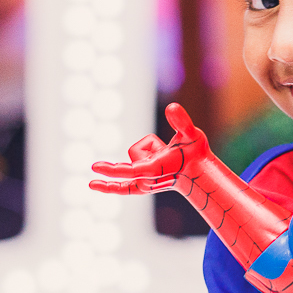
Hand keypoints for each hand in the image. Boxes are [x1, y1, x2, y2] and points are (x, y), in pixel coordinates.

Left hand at [90, 103, 211, 193]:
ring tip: (166, 154)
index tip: (94, 167)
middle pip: (132, 156)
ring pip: (135, 156)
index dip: (111, 169)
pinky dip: (112, 185)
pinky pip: (124, 185)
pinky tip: (94, 184)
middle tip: (126, 160)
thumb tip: (172, 107)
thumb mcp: (191, 134)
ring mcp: (143, 183)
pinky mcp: (143, 184)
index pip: (128, 170)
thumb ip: (182, 121)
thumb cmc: (196, 153)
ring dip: (149, 152)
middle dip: (137, 155)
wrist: (198, 172)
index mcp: (153, 169)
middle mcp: (145, 179)